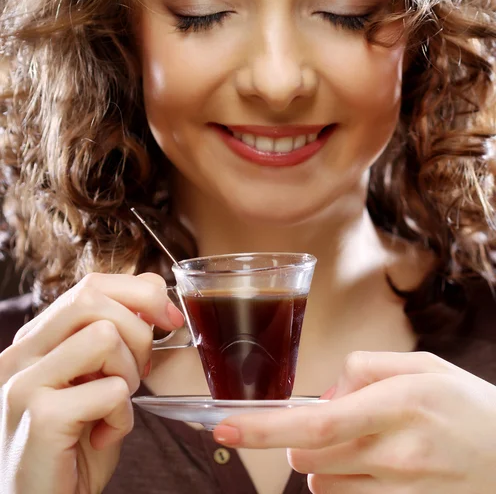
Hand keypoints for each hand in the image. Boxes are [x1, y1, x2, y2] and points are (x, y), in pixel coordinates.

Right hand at [0, 272, 183, 493]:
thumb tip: (153, 285)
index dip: (139, 292)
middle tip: (141, 371)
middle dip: (138, 330)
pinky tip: (104, 435)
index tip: (169, 318)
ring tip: (115, 405)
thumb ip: (114, 331)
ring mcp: (23, 384)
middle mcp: (20, 354)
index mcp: (35, 340)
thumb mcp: (97, 377)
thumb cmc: (76, 442)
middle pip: (93, 299)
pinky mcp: (39, 418)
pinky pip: (111, 390)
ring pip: (104, 336)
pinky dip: (123, 415)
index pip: (90, 286)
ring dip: (128, 373)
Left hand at [214, 351, 495, 492]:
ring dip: (327, 464)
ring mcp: (402, 492)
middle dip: (304, 439)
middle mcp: (397, 454)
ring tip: (368, 447)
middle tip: (339, 423)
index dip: (264, 428)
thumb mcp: (423, 365)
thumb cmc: (469, 405)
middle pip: (309, 456)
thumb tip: (324, 396)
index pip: (316, 422)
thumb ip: (364, 369)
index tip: (224, 427)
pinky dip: (347, 486)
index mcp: (399, 404)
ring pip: (324, 484)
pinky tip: (379, 471)